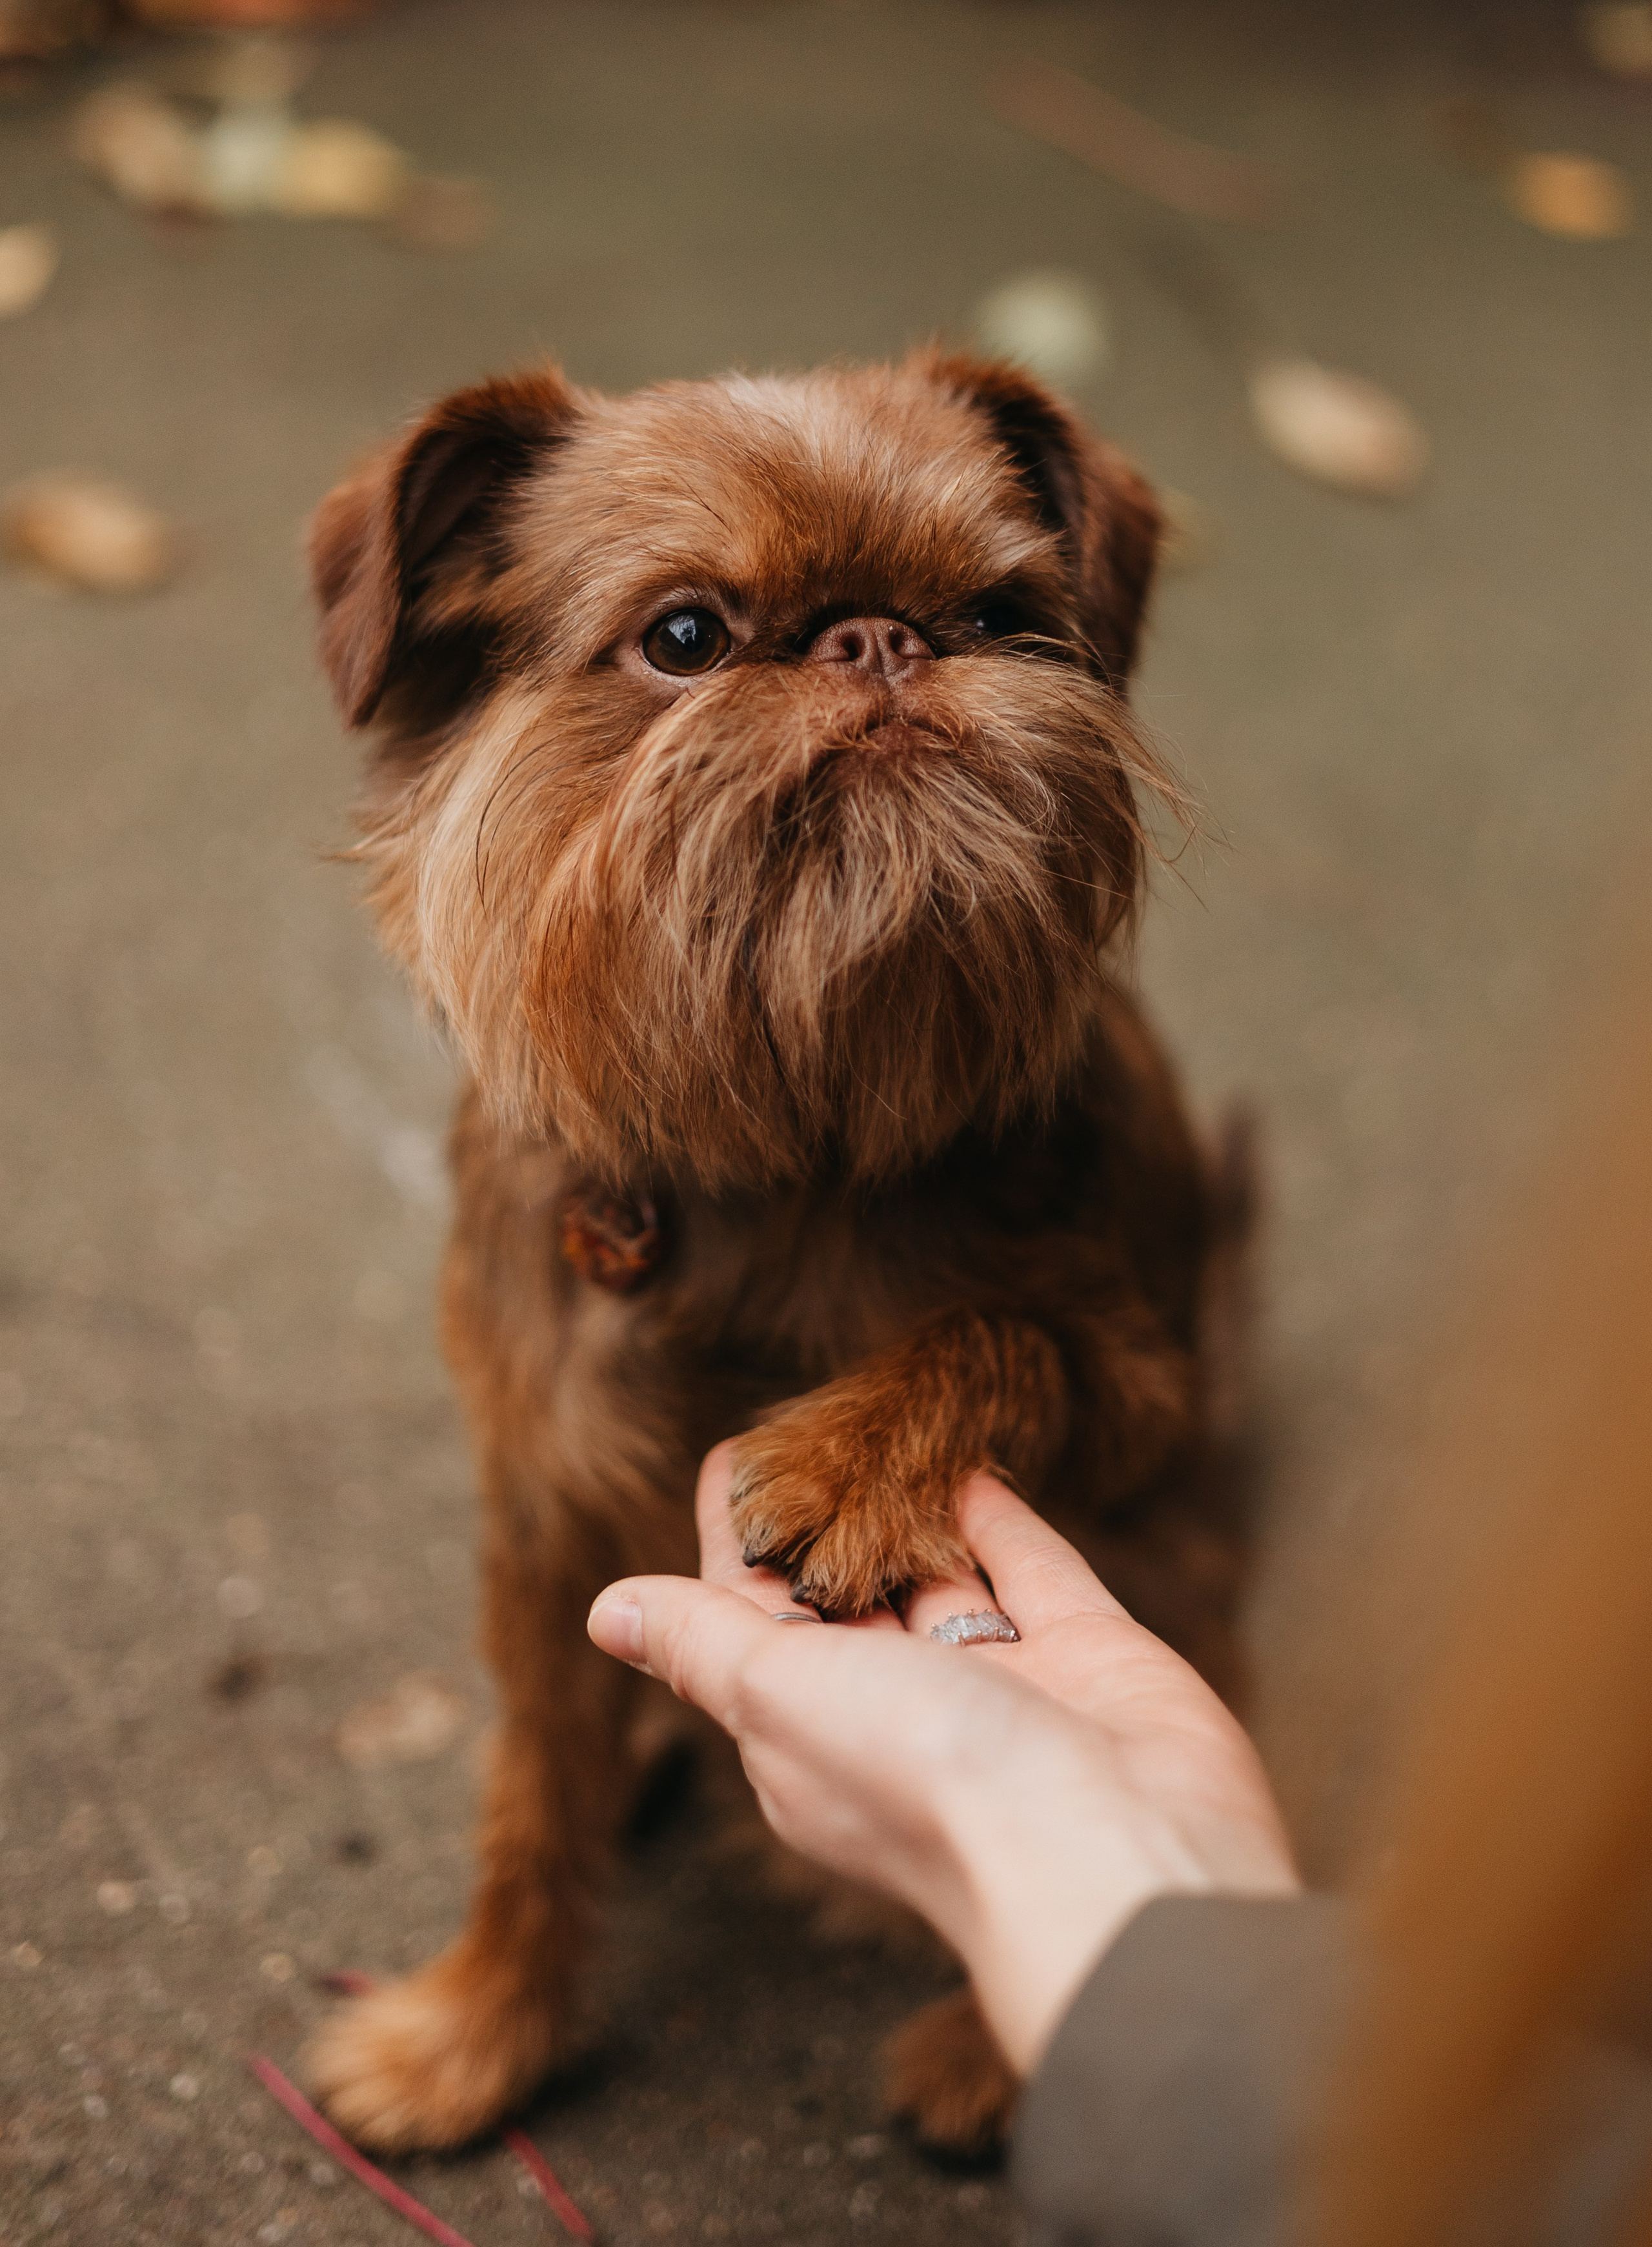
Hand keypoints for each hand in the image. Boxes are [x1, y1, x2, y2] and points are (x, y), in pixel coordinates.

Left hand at [588, 1446, 1299, 2072]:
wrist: (1115, 1852)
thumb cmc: (931, 1781)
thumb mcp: (780, 1696)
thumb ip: (703, 1642)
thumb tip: (607, 1613)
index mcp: (811, 1743)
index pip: (752, 1624)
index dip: (736, 1543)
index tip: (729, 1459)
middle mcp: (901, 1718)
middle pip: (847, 1601)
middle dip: (825, 1521)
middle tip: (809, 1423)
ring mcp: (1002, 1688)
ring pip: (940, 1583)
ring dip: (909, 1514)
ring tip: (883, 1429)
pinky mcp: (1087, 1657)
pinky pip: (1033, 1570)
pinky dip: (999, 1520)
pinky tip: (970, 1466)